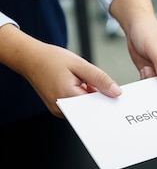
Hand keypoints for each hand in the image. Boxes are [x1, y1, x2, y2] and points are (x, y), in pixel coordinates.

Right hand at [0, 25, 121, 117]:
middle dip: (98, 97)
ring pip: (84, 108)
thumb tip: (116, 92)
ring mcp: (59, 110)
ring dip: (89, 96)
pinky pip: (76, 106)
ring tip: (83, 81)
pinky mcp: (58, 108)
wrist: (29, 58)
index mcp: (68, 97)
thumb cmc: (50, 59)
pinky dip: (81, 96)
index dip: (107, 99)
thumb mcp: (80, 64)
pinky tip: (78, 84)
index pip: (96, 107)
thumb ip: (100, 79)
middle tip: (98, 83)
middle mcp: (62, 108)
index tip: (116, 95)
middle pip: (90, 109)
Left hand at [109, 0, 156, 81]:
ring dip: (149, 83)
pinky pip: (147, 84)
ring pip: (156, 87)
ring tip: (146, 69)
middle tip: (152, 78)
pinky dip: (143, 81)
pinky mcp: (150, 73)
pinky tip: (142, 71)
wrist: (135, 27)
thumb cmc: (148, 31)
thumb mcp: (155, 46)